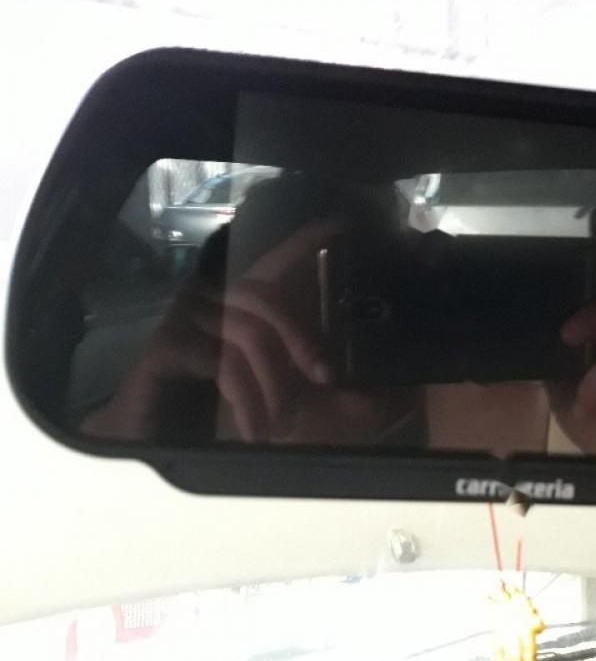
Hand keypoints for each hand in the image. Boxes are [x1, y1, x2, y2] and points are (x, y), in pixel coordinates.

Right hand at [82, 221, 394, 442]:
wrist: (154, 436)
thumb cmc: (219, 409)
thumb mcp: (284, 400)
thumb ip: (323, 396)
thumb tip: (375, 398)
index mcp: (244, 304)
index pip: (277, 261)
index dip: (307, 240)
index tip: (342, 224)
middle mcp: (214, 298)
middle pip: (266, 297)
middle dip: (302, 339)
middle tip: (322, 379)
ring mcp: (186, 318)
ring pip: (247, 333)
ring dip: (273, 381)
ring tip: (280, 424)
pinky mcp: (166, 346)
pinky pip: (219, 361)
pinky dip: (245, 397)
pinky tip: (252, 428)